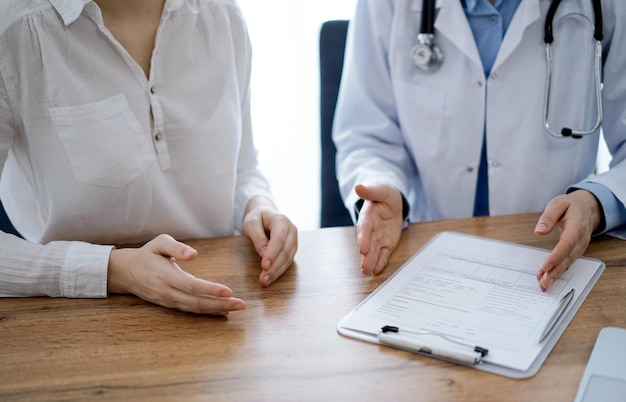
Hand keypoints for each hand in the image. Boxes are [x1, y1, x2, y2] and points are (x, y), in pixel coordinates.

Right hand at [107, 234, 245, 314]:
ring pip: (195, 309)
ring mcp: (168, 301)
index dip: (210, 290)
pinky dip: (207, 312)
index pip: (191, 285)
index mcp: (165, 275)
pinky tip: (222, 311)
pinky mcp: (170, 305)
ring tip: (236, 308)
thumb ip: (176, 247)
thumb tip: (193, 254)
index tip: (229, 291)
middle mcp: (167, 291)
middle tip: (242, 304)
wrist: (126, 272)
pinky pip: (191, 310)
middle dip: (220, 304)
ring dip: (217, 309)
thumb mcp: (159, 243)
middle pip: (196, 302)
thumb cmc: (147, 254)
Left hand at [242, 196, 297, 286]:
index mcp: (281, 220)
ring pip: (288, 259)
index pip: (279, 239)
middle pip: (286, 251)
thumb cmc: (257, 218)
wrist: (265, 215)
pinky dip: (279, 271)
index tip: (264, 266)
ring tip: (265, 281)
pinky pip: (287, 262)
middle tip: (263, 279)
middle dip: (275, 267)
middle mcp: (291, 230)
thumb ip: (257, 236)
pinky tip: (270, 278)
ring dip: (277, 272)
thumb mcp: (251, 222)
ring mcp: (293, 240)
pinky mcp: (291, 249)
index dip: (273, 253)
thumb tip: (263, 253)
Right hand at [354, 184, 403, 274]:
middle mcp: (370, 230)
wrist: (391, 202)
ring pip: (374, 252)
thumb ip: (370, 191)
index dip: (363, 238)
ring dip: (371, 262)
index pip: (364, 228)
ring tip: (368, 272)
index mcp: (367, 217)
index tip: (362, 248)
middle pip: (368, 244)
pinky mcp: (386, 244)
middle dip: (366, 255)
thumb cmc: (384, 195)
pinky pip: (383, 254)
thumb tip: (358, 187)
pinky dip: (380, 262)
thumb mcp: (380, 190)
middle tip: (364, 266)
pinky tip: (376, 271)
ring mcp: (378, 238)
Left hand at [534, 190, 601, 290]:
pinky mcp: (576, 250)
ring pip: (568, 262)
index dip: (557, 255)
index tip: (546, 265)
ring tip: (543, 284)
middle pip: (568, 257)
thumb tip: (539, 231)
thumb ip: (548, 216)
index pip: (568, 243)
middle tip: (544, 282)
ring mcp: (580, 246)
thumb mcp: (558, 204)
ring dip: (556, 274)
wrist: (586, 207)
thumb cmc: (570, 205)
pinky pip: (567, 261)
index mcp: (577, 225)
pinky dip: (558, 270)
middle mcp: (581, 239)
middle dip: (556, 271)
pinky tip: (547, 277)